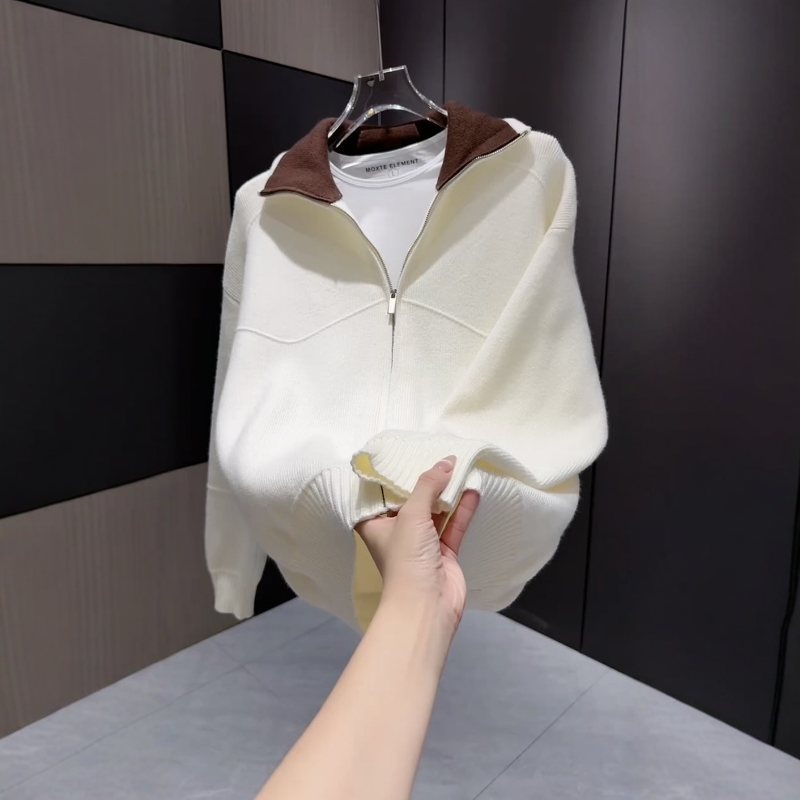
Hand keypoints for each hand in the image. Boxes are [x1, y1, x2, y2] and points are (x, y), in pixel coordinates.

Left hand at [355, 457, 479, 635]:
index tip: (403, 454)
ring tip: (460, 468)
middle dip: (424, 481)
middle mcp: (396, 532)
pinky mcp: (444, 552)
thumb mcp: (411, 514)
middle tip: (437, 455)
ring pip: (435, 511)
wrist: (427, 605)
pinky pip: (453, 524)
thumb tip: (446, 461)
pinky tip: (472, 490)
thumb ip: (428, 485)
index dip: (391, 476)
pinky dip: (462, 509)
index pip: (379, 495)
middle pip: (411, 500)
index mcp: (375, 524)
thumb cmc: (406, 558)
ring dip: (447, 493)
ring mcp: (421, 543)